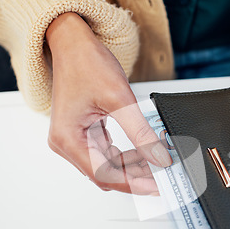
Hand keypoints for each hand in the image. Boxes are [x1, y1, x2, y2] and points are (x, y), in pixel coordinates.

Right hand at [46, 13, 171, 193]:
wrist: (73, 42)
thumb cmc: (86, 62)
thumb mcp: (119, 98)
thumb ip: (140, 132)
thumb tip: (159, 157)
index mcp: (68, 138)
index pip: (103, 174)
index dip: (132, 183)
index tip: (156, 186)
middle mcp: (67, 143)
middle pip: (105, 172)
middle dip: (135, 175)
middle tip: (162, 174)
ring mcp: (74, 139)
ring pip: (107, 164)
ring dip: (132, 165)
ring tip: (157, 160)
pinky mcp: (84, 133)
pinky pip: (107, 152)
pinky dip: (126, 154)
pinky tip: (144, 150)